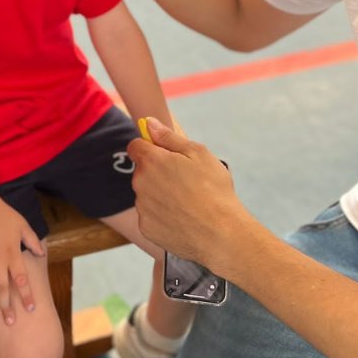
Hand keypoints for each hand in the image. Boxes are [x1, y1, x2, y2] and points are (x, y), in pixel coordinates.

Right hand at [0, 197, 45, 325]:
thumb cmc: (3, 214)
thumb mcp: (23, 225)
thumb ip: (32, 241)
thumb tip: (42, 254)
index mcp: (12, 254)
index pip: (21, 278)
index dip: (26, 294)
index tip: (31, 309)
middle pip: (0, 288)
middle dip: (5, 307)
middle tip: (9, 324)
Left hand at [129, 116, 251, 275]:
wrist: (221, 234)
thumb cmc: (213, 190)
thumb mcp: (198, 153)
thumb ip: (169, 137)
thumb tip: (149, 124)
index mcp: (151, 161)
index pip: (136, 146)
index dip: (150, 148)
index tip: (163, 154)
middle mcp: (140, 183)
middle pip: (142, 171)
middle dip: (158, 173)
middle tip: (184, 182)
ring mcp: (142, 207)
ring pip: (146, 194)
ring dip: (160, 195)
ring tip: (187, 203)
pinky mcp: (146, 228)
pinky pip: (150, 216)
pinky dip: (162, 216)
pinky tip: (182, 218)